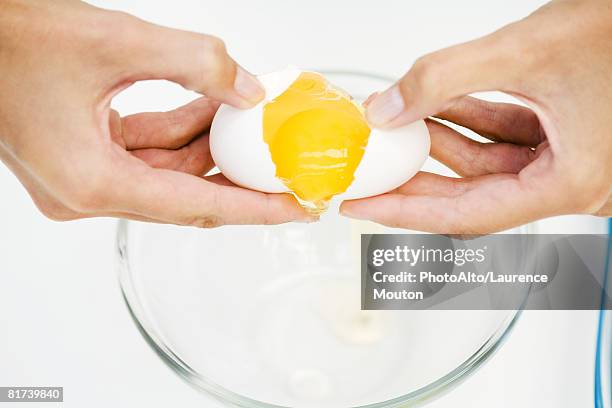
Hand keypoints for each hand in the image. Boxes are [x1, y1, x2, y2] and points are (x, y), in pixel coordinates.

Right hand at [0, 0, 312, 226]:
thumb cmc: (12, 39)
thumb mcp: (117, 41)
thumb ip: (195, 63)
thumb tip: (249, 90)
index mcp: (92, 183)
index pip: (194, 207)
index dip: (252, 210)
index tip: (294, 211)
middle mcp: (86, 194)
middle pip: (184, 196)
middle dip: (236, 179)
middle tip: (284, 174)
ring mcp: (83, 179)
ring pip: (166, 173)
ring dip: (207, 148)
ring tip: (249, 126)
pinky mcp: (83, 159)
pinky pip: (146, 155)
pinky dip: (179, 134)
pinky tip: (208, 111)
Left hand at [341, 0, 611, 232]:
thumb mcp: (526, 51)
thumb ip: (445, 78)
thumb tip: (387, 110)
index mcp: (572, 183)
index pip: (468, 214)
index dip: (406, 212)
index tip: (364, 208)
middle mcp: (573, 182)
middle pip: (473, 194)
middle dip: (417, 179)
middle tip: (370, 175)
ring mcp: (571, 161)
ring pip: (489, 163)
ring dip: (441, 140)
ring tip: (397, 125)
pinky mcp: (568, 137)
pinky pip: (507, 139)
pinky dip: (471, 121)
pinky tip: (437, 107)